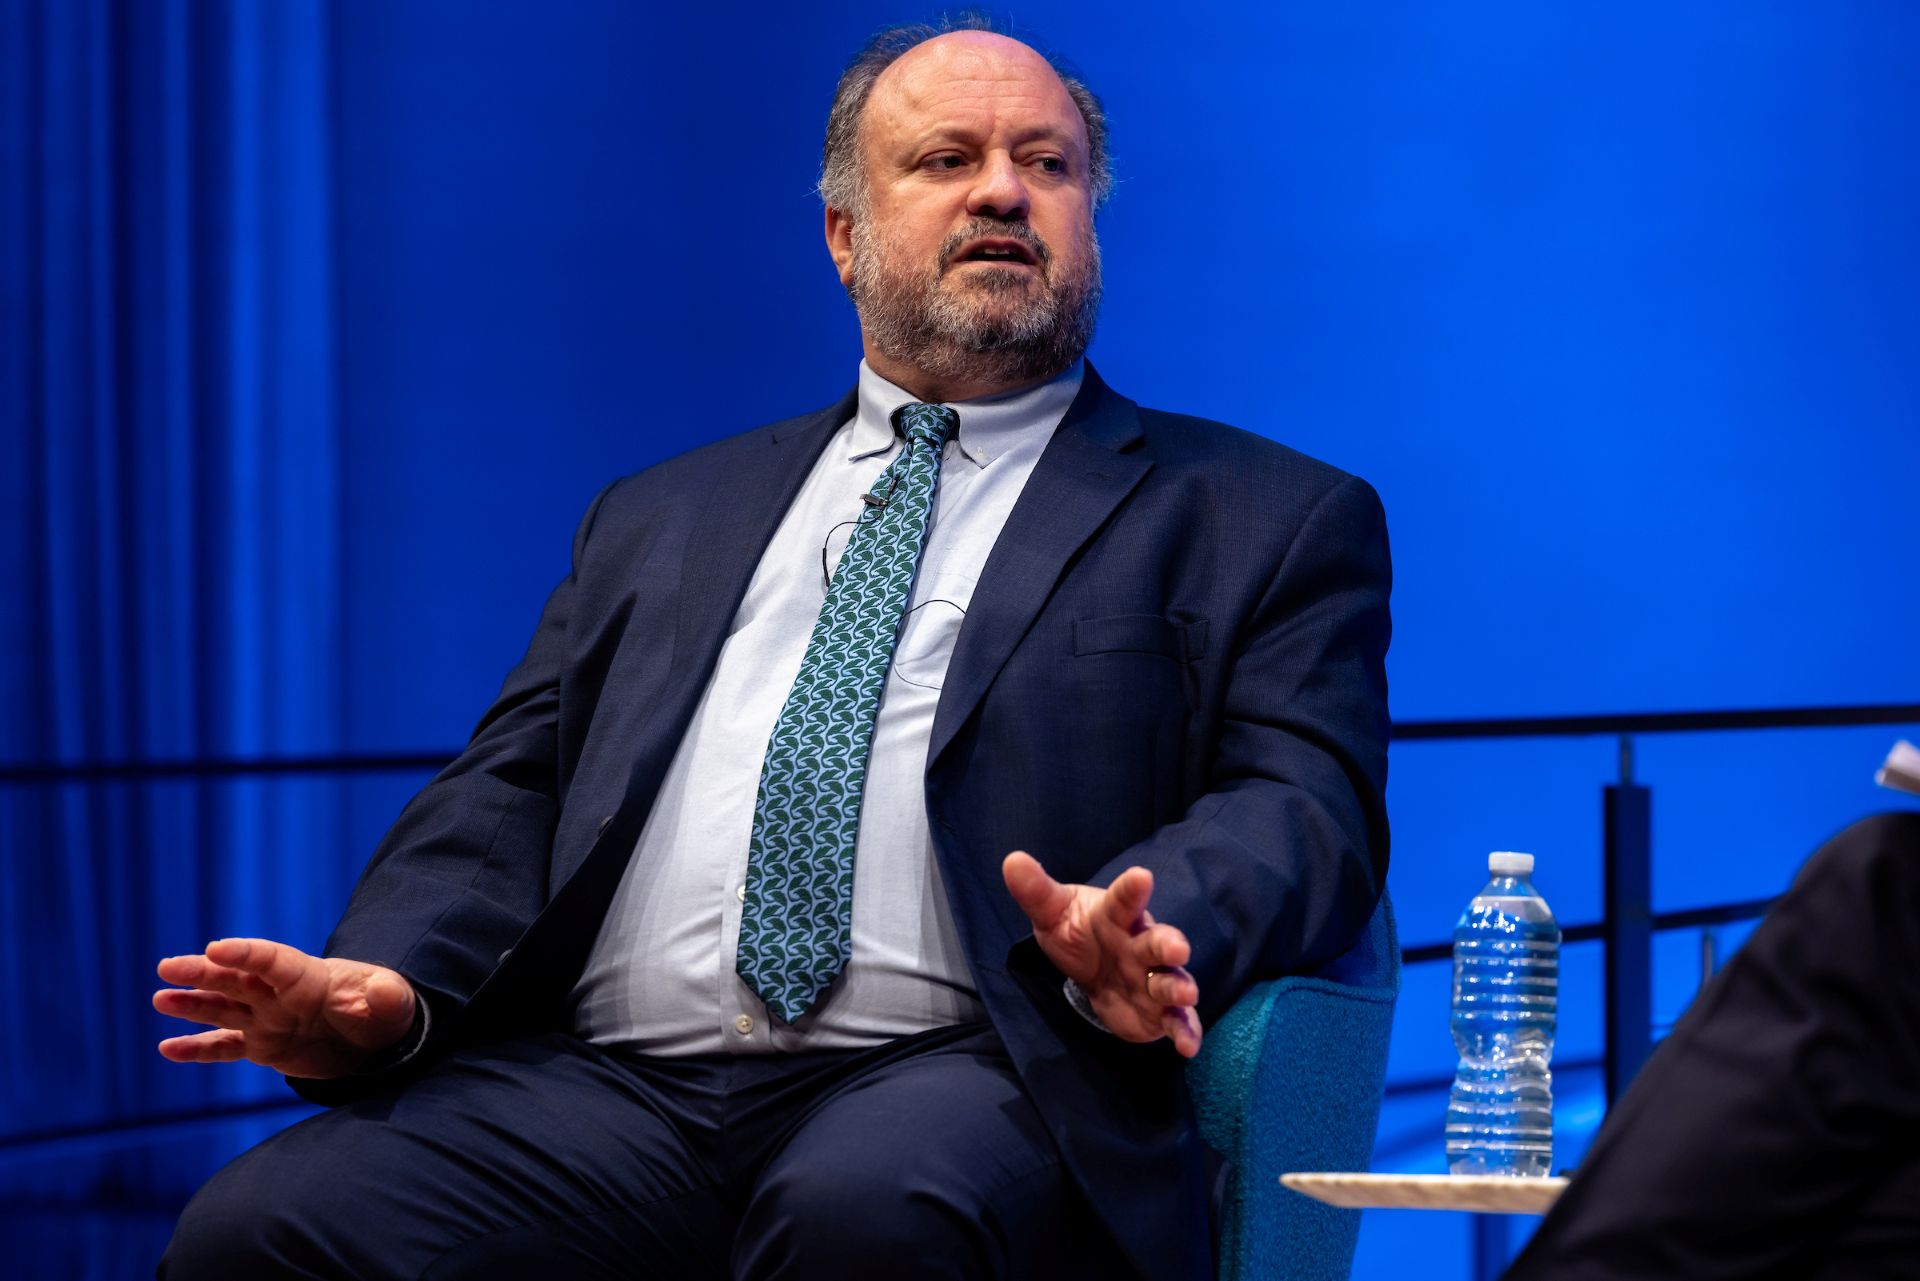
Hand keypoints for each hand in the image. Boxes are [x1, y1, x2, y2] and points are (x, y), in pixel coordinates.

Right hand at [153, 938, 416, 1078]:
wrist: (378, 1039)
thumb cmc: (386, 1012)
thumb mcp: (394, 1003)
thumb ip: (385, 996)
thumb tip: (381, 989)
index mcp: (310, 977)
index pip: (273, 960)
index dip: (246, 953)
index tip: (216, 947)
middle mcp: (280, 995)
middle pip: (237, 979)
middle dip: (203, 972)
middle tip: (168, 967)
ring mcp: (268, 1019)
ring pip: (223, 1009)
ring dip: (192, 1004)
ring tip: (160, 999)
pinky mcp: (263, 1046)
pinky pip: (225, 1047)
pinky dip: (198, 1048)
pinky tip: (167, 1049)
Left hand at [1001, 851, 1203, 1057]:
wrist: (1091, 969)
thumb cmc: (1077, 932)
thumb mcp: (1052, 912)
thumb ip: (1036, 890)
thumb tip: (1012, 861)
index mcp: (1116, 916)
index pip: (1123, 900)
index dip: (1132, 889)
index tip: (1142, 876)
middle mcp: (1141, 945)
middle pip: (1158, 942)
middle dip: (1169, 944)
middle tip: (1178, 947)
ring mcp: (1153, 978)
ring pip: (1171, 981)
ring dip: (1179, 988)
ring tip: (1186, 995)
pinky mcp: (1158, 1010)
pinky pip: (1176, 1020)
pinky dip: (1186, 1031)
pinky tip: (1188, 1046)